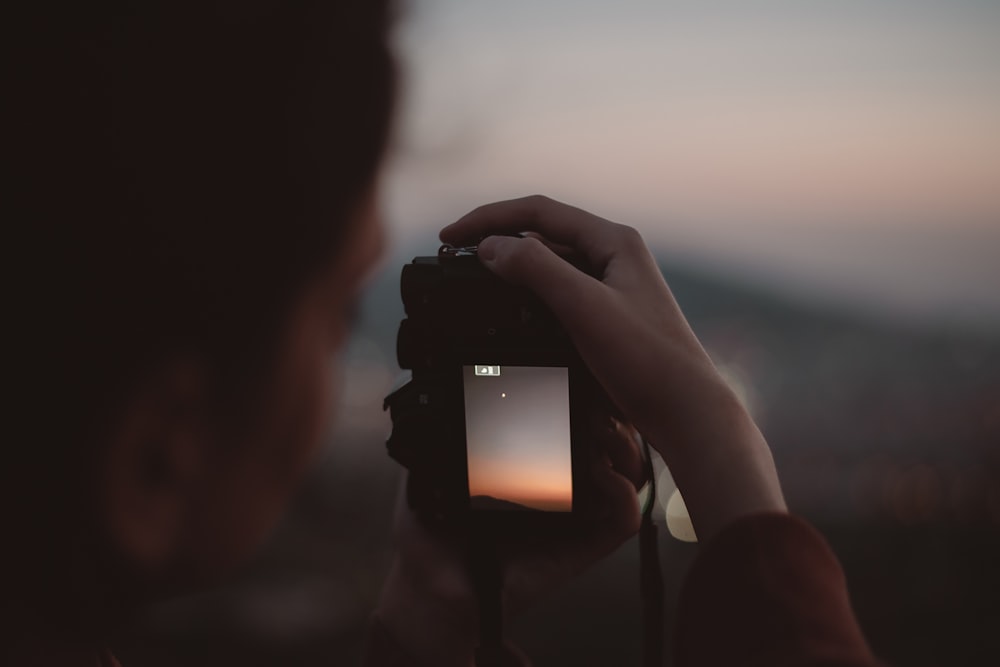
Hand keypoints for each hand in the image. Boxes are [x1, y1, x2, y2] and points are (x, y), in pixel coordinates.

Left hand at [376, 417, 644, 666]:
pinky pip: (622, 520)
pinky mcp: (584, 549)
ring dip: (626, 447)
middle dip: (615, 414)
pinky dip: (624, 494)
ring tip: (603, 429)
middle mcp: (562, 490)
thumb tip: (437, 396)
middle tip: (598, 400)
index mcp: (532, 467)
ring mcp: (577, 519)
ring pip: (628, 475)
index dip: (589, 397)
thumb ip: (438, 439)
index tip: (580, 375)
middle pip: (613, 442)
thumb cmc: (430, 536)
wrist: (430, 592)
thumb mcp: (428, 474)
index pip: (576, 423)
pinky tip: (604, 475)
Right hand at [440, 195, 786, 542]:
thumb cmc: (647, 360)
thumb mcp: (584, 307)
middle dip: (497, 239)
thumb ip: (536, 270)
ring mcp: (613, 287)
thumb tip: (491, 246)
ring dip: (512, 266)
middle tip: (455, 256)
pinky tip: (510, 310)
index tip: (451, 237)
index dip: (489, 218)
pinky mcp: (609, 317)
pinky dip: (528, 294)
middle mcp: (615, 257)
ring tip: (475, 279)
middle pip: (543, 233)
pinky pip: (560, 293)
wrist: (686, 411)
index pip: (539, 212)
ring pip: (551, 264)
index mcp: (614, 242)